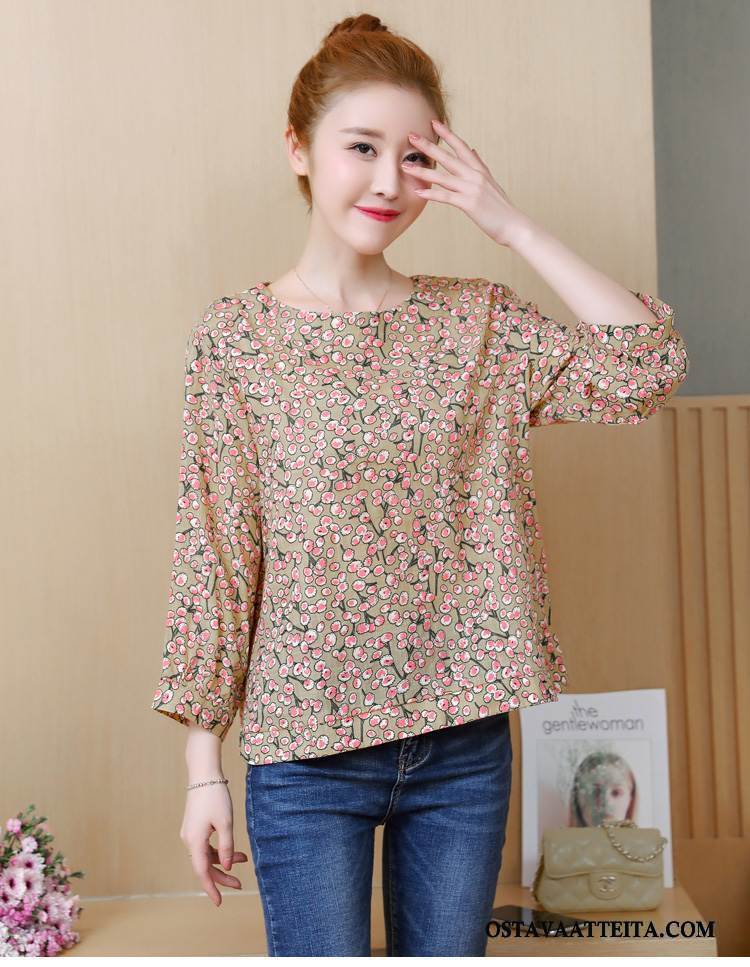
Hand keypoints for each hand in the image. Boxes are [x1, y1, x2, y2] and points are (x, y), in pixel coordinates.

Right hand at [180, 784, 248, 906]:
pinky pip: (206, 845)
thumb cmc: (215, 796)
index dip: (211, 888)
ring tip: (244, 859)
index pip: (202, 872)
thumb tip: (225, 867)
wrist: (204, 774)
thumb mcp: (225, 823)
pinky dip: (219, 849)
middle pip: (205, 865)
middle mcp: (189, 840)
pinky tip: (234, 849)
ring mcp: (190, 833)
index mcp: (195, 841)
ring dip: (223, 860)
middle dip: (222, 876)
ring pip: (206, 855)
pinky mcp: (194, 827)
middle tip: (239, 884)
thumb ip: (226, 847)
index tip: (219, 902)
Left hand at [401, 119, 531, 247]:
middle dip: (429, 146)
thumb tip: (473, 150)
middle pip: (448, 156)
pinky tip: (418, 192)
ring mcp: (472, 189)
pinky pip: (446, 197)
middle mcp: (475, 175)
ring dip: (423, 170)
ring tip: (406, 166)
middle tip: (412, 136)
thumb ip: (480, 166)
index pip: (462, 147)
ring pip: (443, 176)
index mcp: (480, 170)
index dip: (447, 134)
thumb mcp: (491, 182)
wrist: (514, 225)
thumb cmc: (501, 208)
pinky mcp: (469, 203)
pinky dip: (431, 194)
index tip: (434, 122)